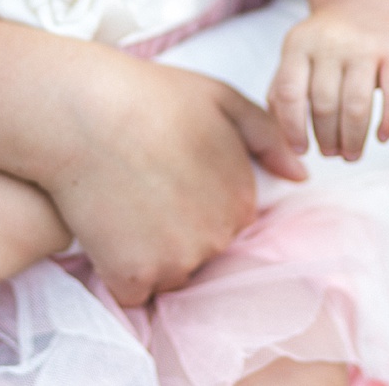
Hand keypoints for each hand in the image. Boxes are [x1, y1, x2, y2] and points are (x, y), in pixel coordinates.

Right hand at [0, 20, 304, 307]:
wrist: (85, 111)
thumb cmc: (152, 97)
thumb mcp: (223, 100)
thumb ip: (269, 137)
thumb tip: (302, 176)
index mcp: (241, 200)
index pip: (230, 223)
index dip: (198, 202)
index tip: (172, 178)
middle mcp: (217, 237)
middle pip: (201, 252)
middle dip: (177, 231)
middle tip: (143, 191)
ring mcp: (176, 261)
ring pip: (168, 275)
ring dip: (149, 256)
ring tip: (125, 208)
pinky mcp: (133, 276)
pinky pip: (132, 291)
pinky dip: (118, 272)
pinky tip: (108, 231)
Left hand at [270, 3, 388, 159]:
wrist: (364, 1)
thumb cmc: (324, 43)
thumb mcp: (296, 55)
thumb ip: (282, 90)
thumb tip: (285, 135)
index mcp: (299, 43)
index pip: (291, 93)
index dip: (293, 128)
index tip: (301, 150)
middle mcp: (331, 42)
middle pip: (324, 104)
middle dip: (327, 139)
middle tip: (331, 153)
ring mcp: (366, 45)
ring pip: (356, 105)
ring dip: (354, 139)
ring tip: (351, 154)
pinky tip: (382, 137)